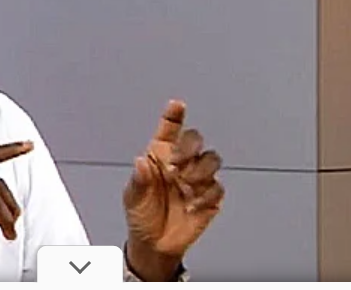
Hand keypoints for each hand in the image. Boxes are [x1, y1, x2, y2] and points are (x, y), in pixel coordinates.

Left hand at [123, 100, 224, 279]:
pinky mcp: (210, 197)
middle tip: (176, 165)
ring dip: (200, 170)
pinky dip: (207, 195)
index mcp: (159, 158)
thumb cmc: (142, 216)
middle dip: (189, 147)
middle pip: (195, 140)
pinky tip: (192, 205)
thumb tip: (141, 162)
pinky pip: (217, 188)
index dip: (173, 117)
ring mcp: (196, 180)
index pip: (168, 132)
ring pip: (211, 160)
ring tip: (185, 186)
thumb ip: (139, 180)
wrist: (155, 244)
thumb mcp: (132, 198)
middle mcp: (180, 164)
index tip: (176, 105)